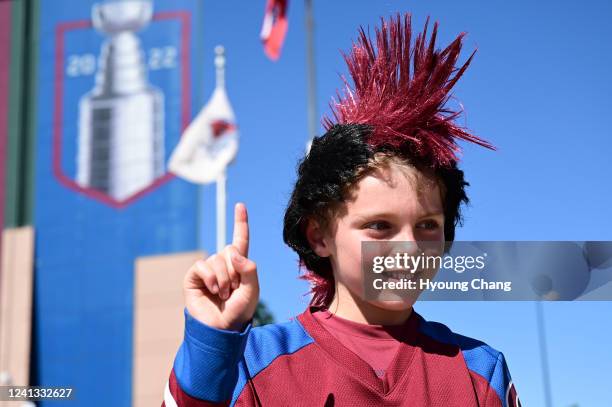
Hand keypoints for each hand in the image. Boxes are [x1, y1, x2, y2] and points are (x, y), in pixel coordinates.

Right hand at [184, 203, 258, 330]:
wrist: (221, 330)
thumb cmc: (239, 312)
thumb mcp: (253, 290)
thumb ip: (249, 269)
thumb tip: (233, 252)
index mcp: (240, 266)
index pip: (241, 240)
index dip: (240, 223)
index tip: (240, 205)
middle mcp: (223, 265)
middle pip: (230, 249)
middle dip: (235, 271)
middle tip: (233, 290)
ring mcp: (208, 270)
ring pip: (217, 258)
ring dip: (224, 279)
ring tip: (223, 295)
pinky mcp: (194, 276)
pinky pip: (202, 265)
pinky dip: (210, 277)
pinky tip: (213, 290)